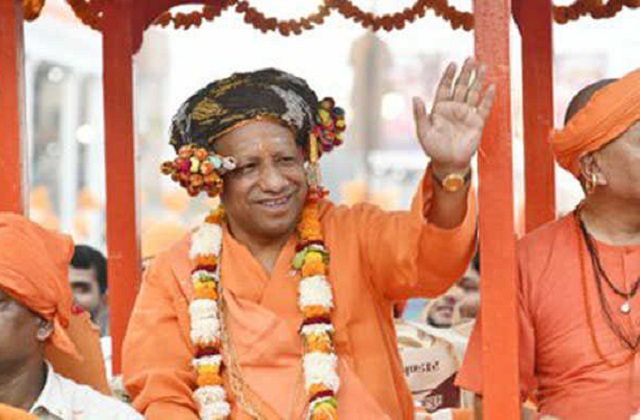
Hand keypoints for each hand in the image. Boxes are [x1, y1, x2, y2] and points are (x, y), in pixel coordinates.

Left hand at [413, 57, 495, 176]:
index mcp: (440, 109)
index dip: (448, 76)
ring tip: (483, 66)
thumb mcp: (423, 132)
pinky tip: (491, 87)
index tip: (452, 64)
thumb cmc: (433, 148)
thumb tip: (415, 97)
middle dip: (465, 73)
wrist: (448, 163)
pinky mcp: (477, 123)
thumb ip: (420, 115)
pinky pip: (484, 108)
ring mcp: (466, 114)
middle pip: (461, 86)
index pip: (445, 88)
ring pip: (473, 93)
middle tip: (470, 59)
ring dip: (478, 80)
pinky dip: (488, 98)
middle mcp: (454, 108)